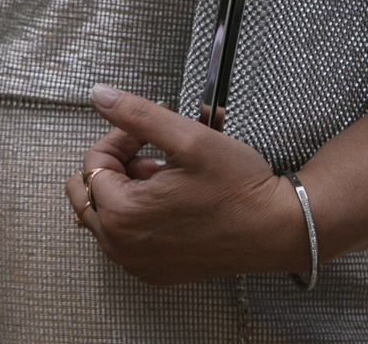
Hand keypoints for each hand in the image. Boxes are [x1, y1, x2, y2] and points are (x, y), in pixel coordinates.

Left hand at [66, 86, 310, 281]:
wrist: (279, 229)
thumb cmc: (238, 187)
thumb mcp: (187, 138)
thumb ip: (136, 114)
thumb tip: (98, 95)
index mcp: (122, 217)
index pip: (91, 164)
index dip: (117, 139)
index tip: (146, 134)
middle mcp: (122, 248)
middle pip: (88, 192)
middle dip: (114, 167)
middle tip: (150, 155)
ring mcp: (139, 265)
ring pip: (106, 214)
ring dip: (127, 189)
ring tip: (166, 175)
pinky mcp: (157, 271)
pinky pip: (127, 238)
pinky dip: (139, 214)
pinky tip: (172, 200)